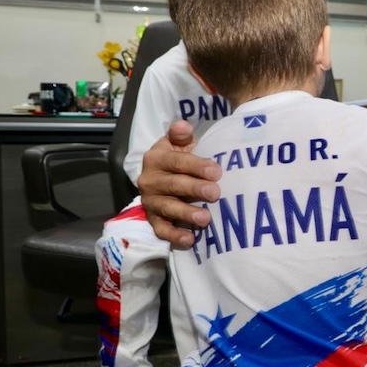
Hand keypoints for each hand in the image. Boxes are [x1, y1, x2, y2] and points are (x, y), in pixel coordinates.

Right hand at [137, 120, 221, 247]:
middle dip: (195, 189)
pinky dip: (174, 235)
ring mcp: (151, 201)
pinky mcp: (153, 219)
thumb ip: (180, 135)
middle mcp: (149, 180)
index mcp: (156, 158)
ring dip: (186, 213)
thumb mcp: (179, 143)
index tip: (216, 171)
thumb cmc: (179, 159)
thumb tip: (183, 126)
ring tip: (205, 219)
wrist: (164, 177)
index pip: (177, 161)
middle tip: (215, 193)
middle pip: (174, 184)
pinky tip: (190, 240)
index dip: (196, 166)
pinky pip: (161, 229)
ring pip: (168, 207)